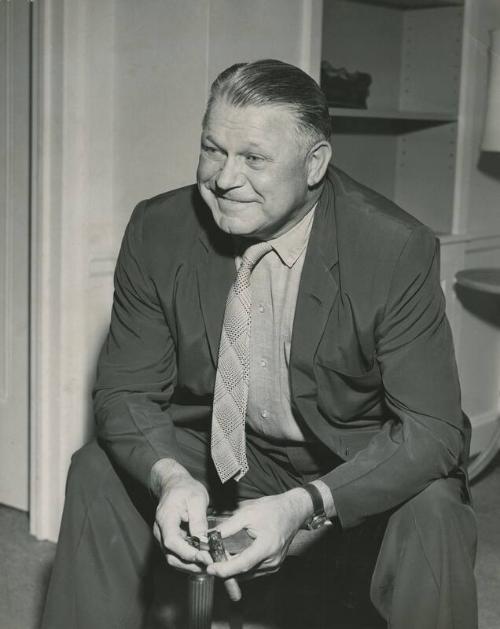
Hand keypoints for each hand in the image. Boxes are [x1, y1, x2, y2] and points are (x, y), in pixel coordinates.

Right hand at [151, 458, 211, 573]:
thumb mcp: (197, 499)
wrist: (175, 484)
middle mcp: (160, 531)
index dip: (187, 552)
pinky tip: (204, 559)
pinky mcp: (170, 540)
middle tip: (211, 564)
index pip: (171, 541)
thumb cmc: (185, 489)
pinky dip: (190, 561)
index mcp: (165, 518)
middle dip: (191, 564)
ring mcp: (163, 537)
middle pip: (171, 556)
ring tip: (210, 565)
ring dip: (191, 566)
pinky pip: (177, 555)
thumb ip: (199, 520)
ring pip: (174, 559)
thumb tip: (204, 541)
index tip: (204, 556)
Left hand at [206, 488, 311, 579]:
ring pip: (248, 574)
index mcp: (267, 546)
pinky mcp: (274, 564)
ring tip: (219, 559)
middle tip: (210, 561)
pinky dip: (242, 568)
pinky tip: (232, 559)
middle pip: (244, 572)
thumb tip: (210, 536)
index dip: (225, 569)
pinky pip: (254, 571)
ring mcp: (274, 564)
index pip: (243, 564)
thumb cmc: (273, 509)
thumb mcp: (248, 513)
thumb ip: (228, 526)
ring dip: (233, 570)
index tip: (211, 569)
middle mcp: (272, 560)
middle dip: (225, 569)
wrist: (294, 510)